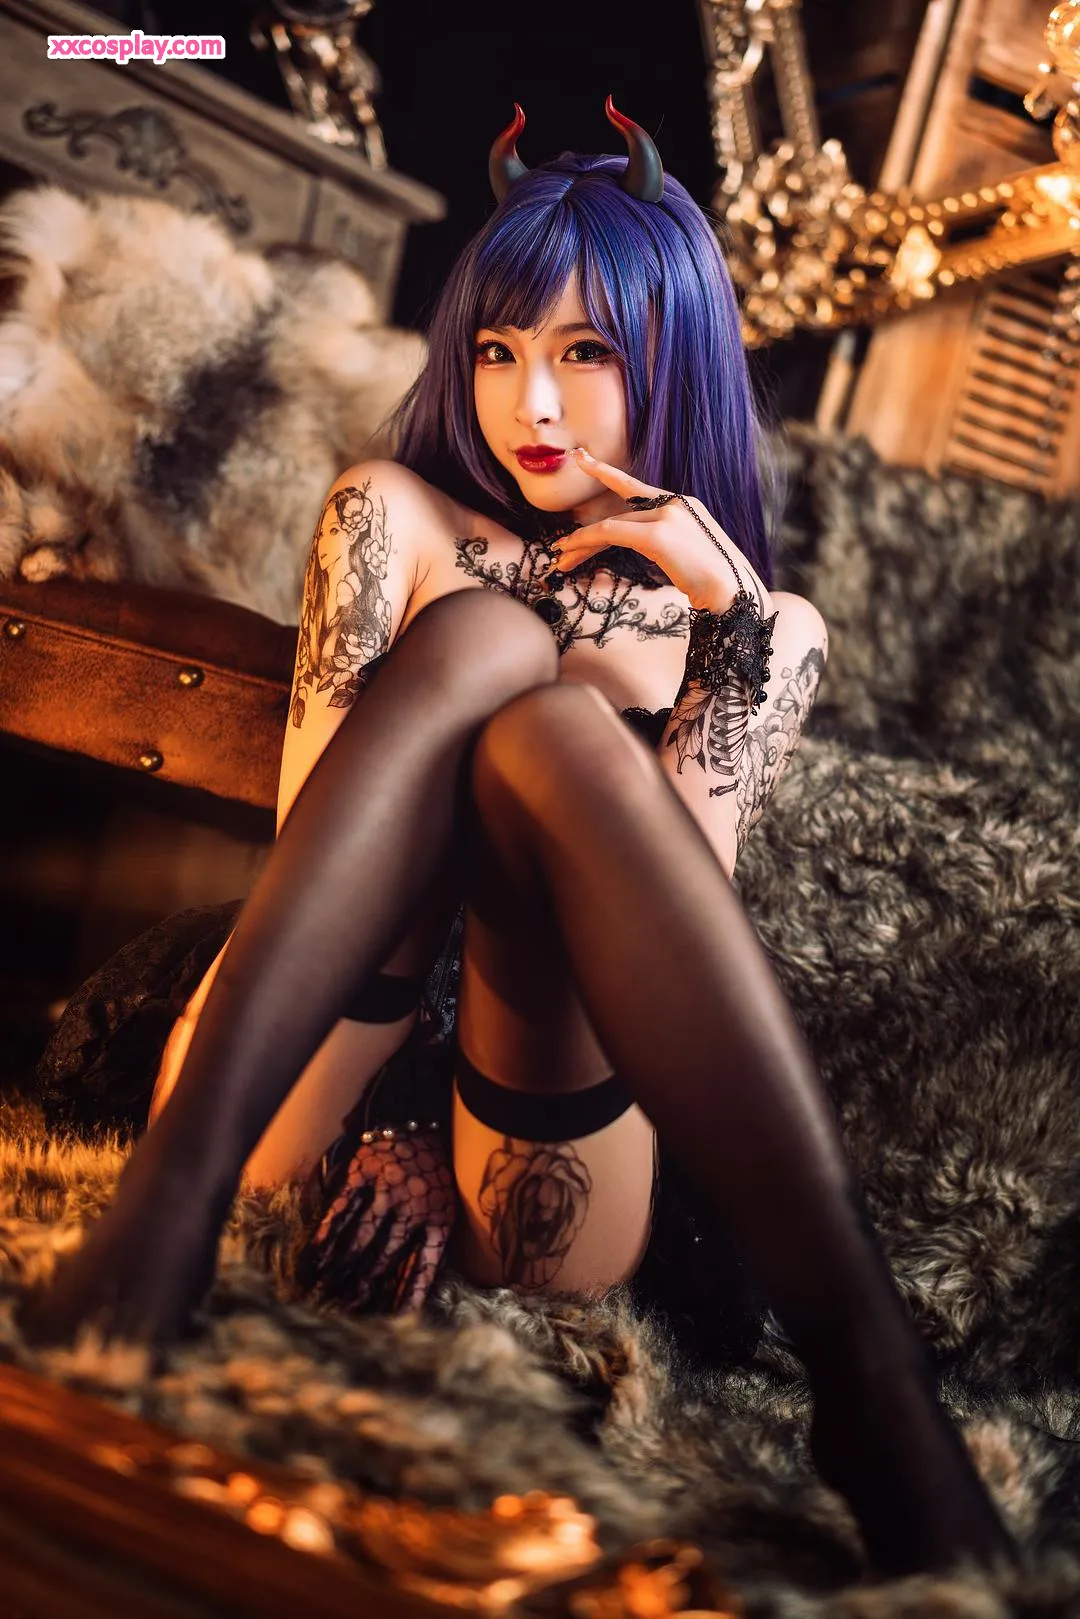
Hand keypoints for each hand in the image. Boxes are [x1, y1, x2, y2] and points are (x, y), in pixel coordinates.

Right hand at [299, 1130, 458, 1314]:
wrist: (417, 1119)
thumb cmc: (431, 1172)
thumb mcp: (444, 1206)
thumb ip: (428, 1243)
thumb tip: (411, 1291)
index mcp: (439, 1218)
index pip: (425, 1266)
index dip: (409, 1295)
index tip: (394, 1323)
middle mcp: (414, 1206)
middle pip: (385, 1256)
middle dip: (363, 1287)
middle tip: (344, 1312)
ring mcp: (387, 1189)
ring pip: (361, 1236)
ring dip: (342, 1266)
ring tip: (324, 1292)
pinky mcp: (363, 1173)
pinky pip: (342, 1209)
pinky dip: (327, 1234)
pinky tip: (314, 1255)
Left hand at [547, 448, 766, 613]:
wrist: (735, 593)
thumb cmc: (718, 584)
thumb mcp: (691, 555)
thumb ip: (670, 543)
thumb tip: (652, 548)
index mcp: (683, 504)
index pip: (635, 489)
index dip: (605, 473)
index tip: (581, 458)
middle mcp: (675, 502)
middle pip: (618, 515)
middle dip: (586, 535)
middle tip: (560, 546)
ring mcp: (667, 515)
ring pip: (610, 525)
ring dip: (581, 544)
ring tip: (560, 560)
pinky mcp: (658, 534)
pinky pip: (611, 533)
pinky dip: (587, 541)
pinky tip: (570, 552)